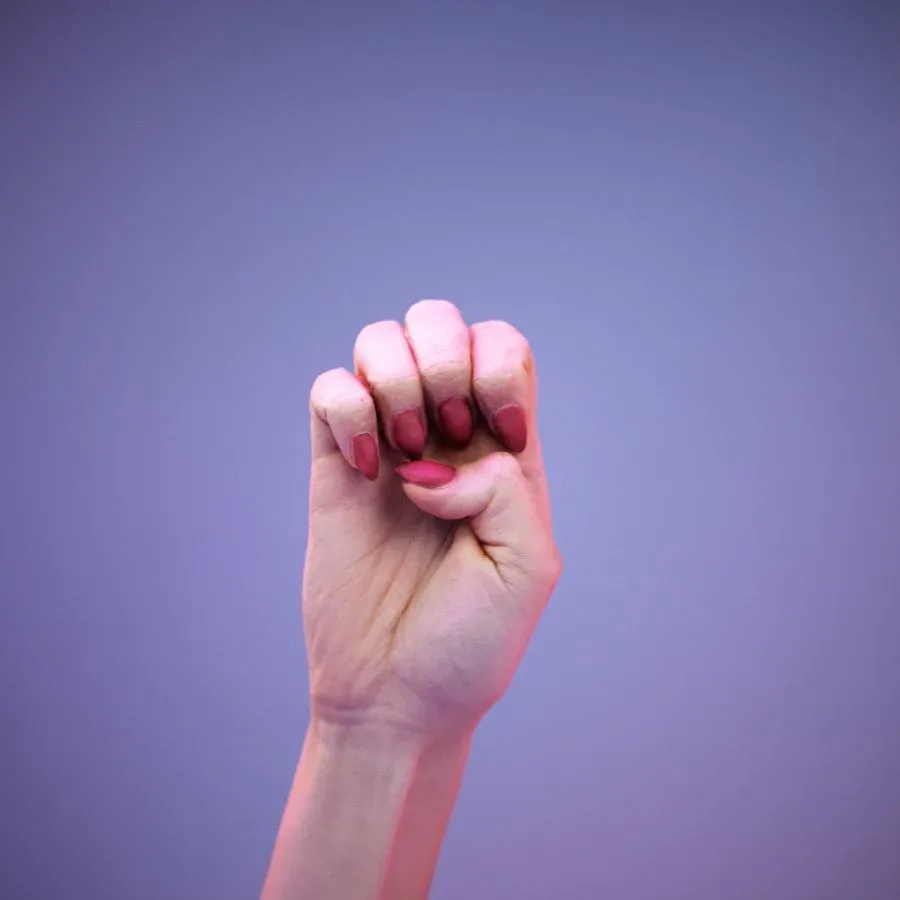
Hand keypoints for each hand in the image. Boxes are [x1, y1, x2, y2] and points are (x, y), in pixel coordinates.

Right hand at [304, 299, 561, 739]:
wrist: (395, 698)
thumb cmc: (469, 643)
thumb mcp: (527, 568)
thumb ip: (504, 490)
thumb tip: (431, 462)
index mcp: (504, 452)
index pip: (505, 347)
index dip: (499, 369)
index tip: (499, 439)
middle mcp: (446, 437)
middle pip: (441, 322)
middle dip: (445, 359)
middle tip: (445, 434)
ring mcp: (386, 447)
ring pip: (381, 341)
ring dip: (398, 380)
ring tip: (404, 458)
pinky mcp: (334, 468)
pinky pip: (330, 390)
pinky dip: (347, 411)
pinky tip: (364, 472)